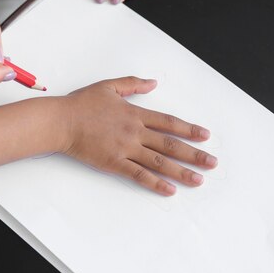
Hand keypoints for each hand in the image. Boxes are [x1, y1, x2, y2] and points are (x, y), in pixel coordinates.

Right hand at [61, 77, 216, 195]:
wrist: (61, 121)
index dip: (188, 129)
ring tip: (198, 180)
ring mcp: (125, 148)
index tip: (205, 135)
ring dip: (181, 171)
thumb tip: (153, 82)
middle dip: (194, 154)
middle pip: (170, 144)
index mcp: (135, 113)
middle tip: (212, 162)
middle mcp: (134, 132)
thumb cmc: (81, 104)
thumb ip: (133, 83)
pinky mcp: (114, 163)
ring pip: (159, 161)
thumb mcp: (108, 86)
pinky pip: (138, 174)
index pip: (168, 123)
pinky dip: (155, 182)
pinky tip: (169, 190)